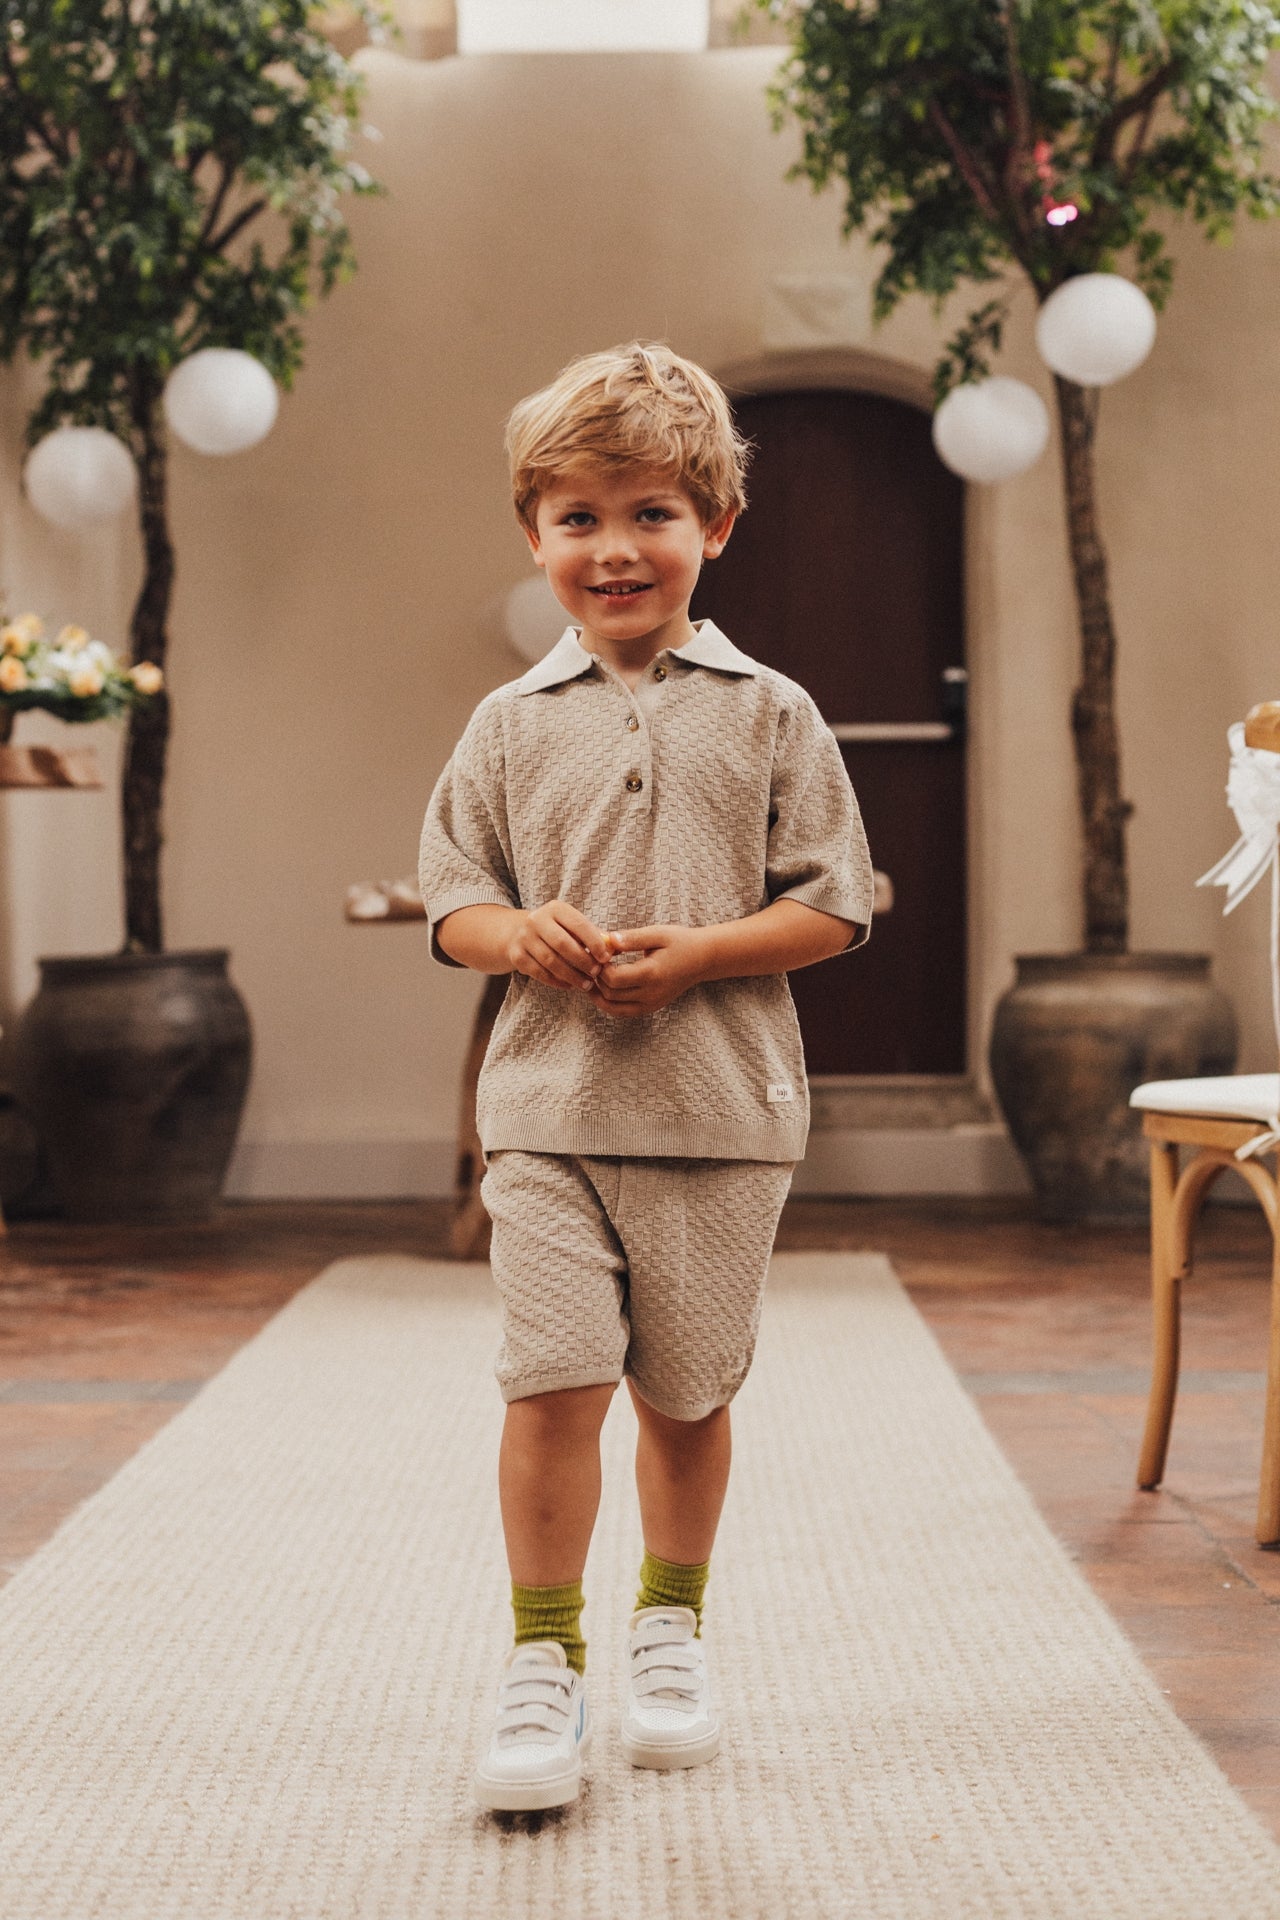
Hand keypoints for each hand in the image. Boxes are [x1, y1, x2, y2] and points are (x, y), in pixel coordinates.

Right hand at [506, 899, 612, 992]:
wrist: (517, 932)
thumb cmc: (556, 930)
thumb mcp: (572, 925)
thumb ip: (594, 935)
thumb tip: (617, 948)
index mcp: (555, 909)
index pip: (578, 924)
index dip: (594, 942)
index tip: (606, 958)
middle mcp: (536, 920)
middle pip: (563, 944)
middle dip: (583, 961)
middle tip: (597, 973)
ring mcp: (524, 938)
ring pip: (551, 961)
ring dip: (571, 975)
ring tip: (587, 984)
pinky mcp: (516, 956)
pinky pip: (539, 973)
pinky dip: (557, 981)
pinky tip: (570, 985)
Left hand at [588, 923, 708, 1017]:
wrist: (702, 959)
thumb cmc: (680, 942)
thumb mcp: (657, 933)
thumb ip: (631, 938)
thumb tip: (607, 939)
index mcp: (651, 973)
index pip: (614, 978)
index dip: (600, 967)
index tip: (598, 953)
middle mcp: (651, 993)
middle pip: (611, 994)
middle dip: (597, 979)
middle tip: (594, 963)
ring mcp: (651, 1004)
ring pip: (613, 1008)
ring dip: (599, 994)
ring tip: (593, 977)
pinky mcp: (651, 1008)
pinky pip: (623, 1012)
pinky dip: (609, 1004)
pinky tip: (602, 989)